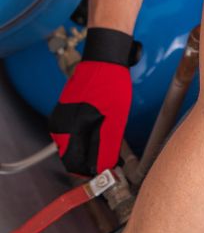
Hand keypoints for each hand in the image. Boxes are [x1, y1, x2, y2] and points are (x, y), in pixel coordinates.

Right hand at [48, 27, 135, 175]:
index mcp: (69, 130)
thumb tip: (103, 170)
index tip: (109, 173)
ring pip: (74, 146)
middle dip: (92, 161)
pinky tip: (103, 131)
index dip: (92, 173)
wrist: (104, 58)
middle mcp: (60, 127)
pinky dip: (87, 138)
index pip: (75, 166)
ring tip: (111, 143)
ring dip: (90, 150)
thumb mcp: (114, 120)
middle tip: (114, 158)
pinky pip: (74, 134)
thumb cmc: (110, 85)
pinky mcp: (65, 113)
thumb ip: (106, 147)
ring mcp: (61, 119)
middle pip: (73, 157)